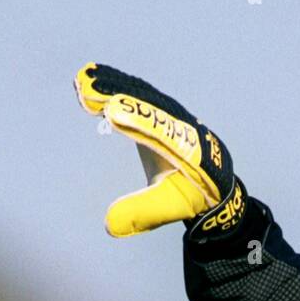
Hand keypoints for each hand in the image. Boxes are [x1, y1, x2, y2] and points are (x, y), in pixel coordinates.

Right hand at [74, 62, 245, 238]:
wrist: (217, 183)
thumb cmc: (192, 197)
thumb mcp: (170, 207)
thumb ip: (141, 213)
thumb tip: (109, 225)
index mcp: (189, 150)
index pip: (162, 131)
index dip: (138, 120)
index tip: (112, 112)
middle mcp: (183, 125)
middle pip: (149, 104)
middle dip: (118, 94)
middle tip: (84, 90)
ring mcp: (175, 113)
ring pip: (144, 93)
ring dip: (114, 85)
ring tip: (82, 81)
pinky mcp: (164, 108)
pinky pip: (141, 92)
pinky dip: (119, 84)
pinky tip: (93, 75)